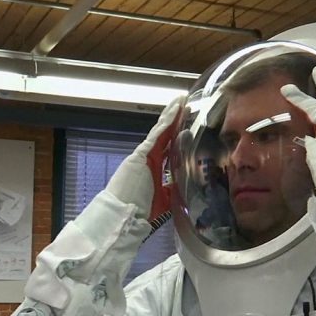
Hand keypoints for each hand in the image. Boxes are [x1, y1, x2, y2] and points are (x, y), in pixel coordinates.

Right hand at [105, 96, 185, 220]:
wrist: (124, 215)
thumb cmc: (141, 210)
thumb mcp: (167, 197)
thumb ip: (175, 187)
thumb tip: (190, 184)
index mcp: (155, 167)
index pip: (170, 145)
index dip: (178, 132)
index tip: (189, 122)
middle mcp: (150, 157)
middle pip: (165, 133)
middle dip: (175, 118)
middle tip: (186, 103)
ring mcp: (144, 154)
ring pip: (160, 130)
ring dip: (171, 115)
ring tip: (180, 100)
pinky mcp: (140, 154)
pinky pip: (155, 135)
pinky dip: (165, 123)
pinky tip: (174, 111)